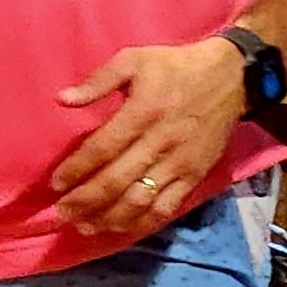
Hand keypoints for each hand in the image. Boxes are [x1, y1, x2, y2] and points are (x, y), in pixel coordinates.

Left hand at [53, 37, 246, 237]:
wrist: (231, 77)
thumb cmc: (175, 67)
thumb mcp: (134, 59)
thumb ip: (97, 81)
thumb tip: (62, 100)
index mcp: (142, 112)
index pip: (102, 149)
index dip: (76, 170)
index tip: (55, 184)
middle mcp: (159, 143)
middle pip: (115, 182)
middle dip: (84, 202)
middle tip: (61, 214)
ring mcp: (179, 164)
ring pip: (139, 201)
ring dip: (108, 218)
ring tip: (84, 226)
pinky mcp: (194, 176)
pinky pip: (166, 207)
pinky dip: (141, 222)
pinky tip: (120, 227)